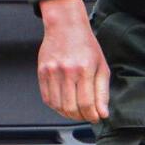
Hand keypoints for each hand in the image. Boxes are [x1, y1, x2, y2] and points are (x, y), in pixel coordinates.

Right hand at [35, 0, 109, 122]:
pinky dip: (56, 106)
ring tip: (76, 110)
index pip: (86, 103)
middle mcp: (66, 71)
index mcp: (84, 69)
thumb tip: (103, 114)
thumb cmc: (86, 46)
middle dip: (80, 117)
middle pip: (70, 108)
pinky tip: (64, 103)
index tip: (95, 118)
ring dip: (67, 113)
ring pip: (58, 106)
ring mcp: (52, 72)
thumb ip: (102, 92)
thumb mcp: (101, 66)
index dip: (92, 116)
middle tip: (86, 115)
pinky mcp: (42, 72)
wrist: (65, 26)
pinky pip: (47, 98)